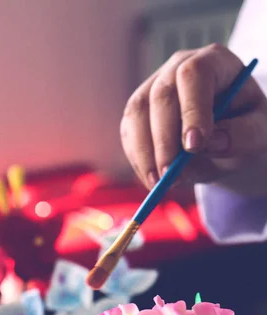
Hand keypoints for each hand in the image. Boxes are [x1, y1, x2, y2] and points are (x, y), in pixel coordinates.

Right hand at [121, 44, 266, 196]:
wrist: (227, 137)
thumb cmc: (245, 129)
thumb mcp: (259, 132)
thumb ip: (243, 134)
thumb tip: (211, 142)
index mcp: (214, 62)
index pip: (194, 75)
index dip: (191, 110)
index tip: (194, 146)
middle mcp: (178, 68)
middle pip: (161, 96)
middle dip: (164, 140)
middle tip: (171, 174)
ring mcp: (153, 87)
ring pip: (137, 113)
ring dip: (145, 153)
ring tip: (159, 184)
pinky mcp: (138, 113)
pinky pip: (129, 134)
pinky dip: (138, 160)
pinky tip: (153, 181)